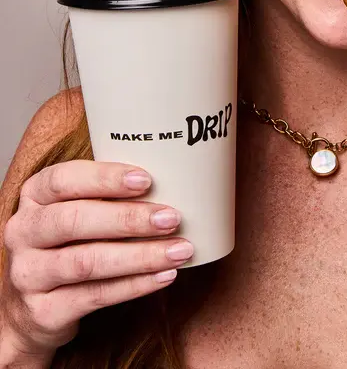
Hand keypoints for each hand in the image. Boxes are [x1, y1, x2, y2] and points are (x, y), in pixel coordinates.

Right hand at [1, 161, 193, 358]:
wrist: (30, 308)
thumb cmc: (68, 242)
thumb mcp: (76, 208)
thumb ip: (108, 193)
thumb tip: (171, 181)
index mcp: (34, 195)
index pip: (63, 179)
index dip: (105, 178)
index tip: (146, 180)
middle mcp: (24, 232)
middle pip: (74, 220)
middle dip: (128, 219)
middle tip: (171, 218)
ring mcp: (29, 274)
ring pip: (87, 262)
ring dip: (140, 255)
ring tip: (179, 250)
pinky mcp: (43, 311)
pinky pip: (94, 296)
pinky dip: (134, 285)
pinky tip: (164, 276)